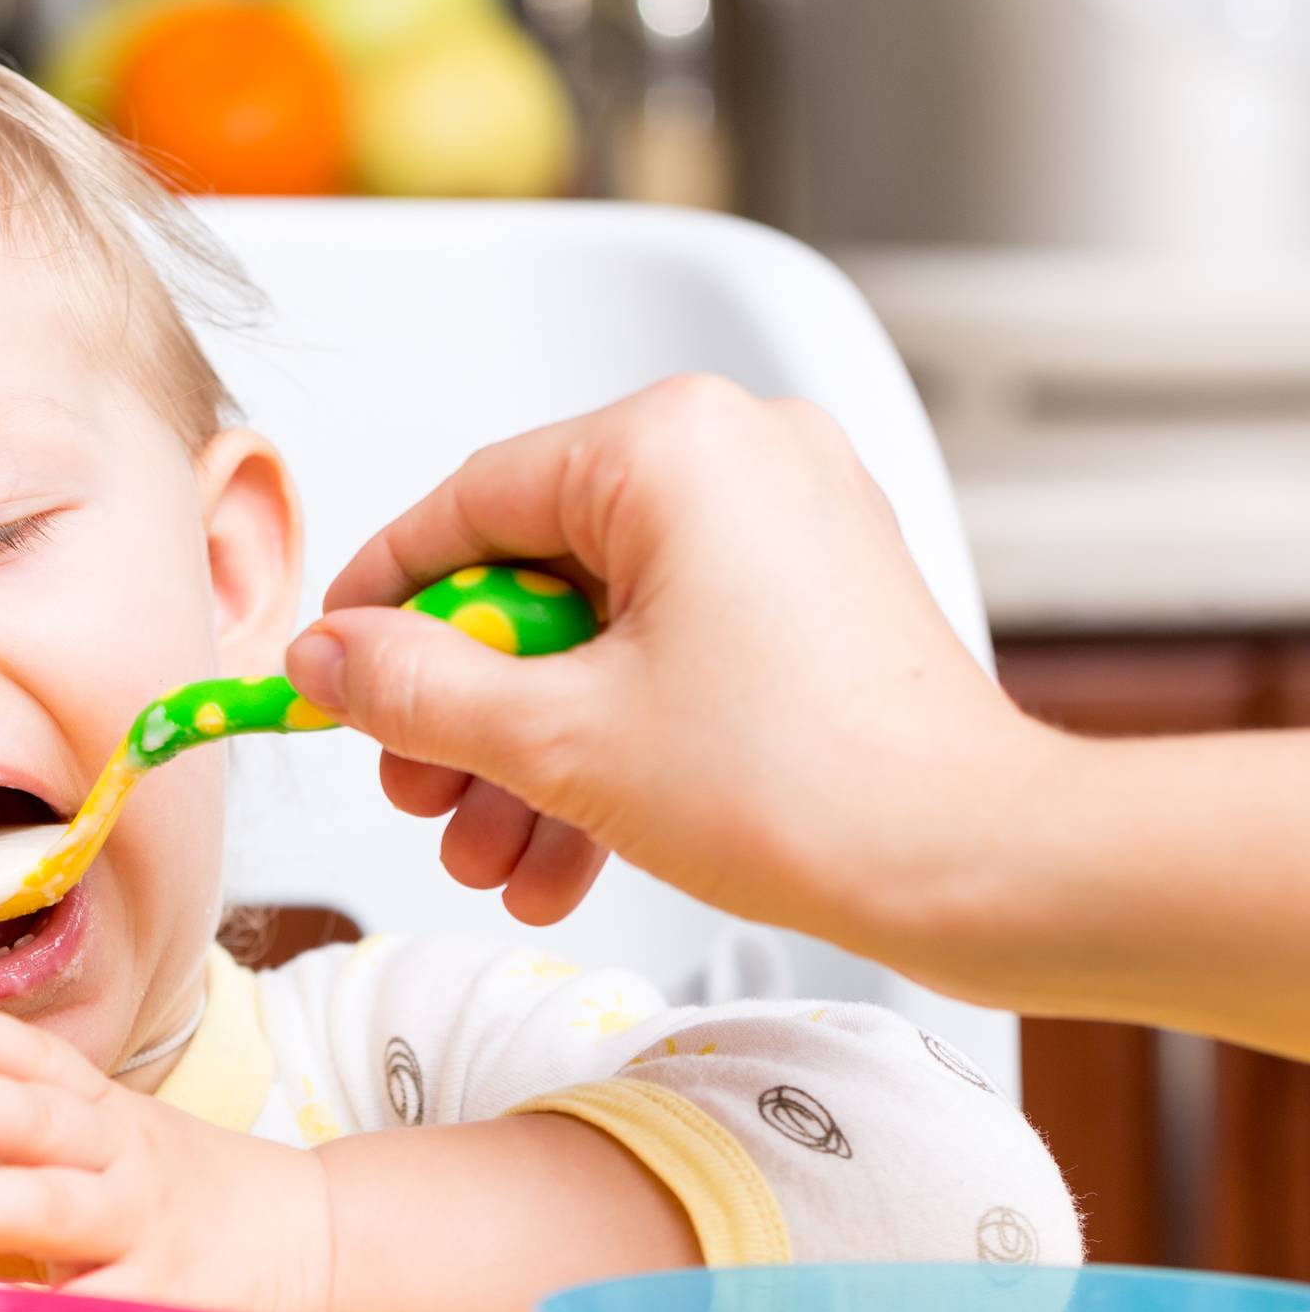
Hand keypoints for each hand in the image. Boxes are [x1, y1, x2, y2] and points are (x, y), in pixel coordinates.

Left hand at [0, 1004, 331, 1311]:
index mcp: (109, 1116)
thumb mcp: (108, 1162)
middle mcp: (124, 1163)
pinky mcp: (165, 1309)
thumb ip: (10, 1188)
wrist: (319, 1241)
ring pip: (59, 1213)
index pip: (45, 1065)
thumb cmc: (176, 1204)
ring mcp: (144, 1234)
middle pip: (47, 1125)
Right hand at [285, 377, 1054, 965]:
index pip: (469, 504)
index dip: (384, 602)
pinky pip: (673, 647)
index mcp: (670, 444)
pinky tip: (566, 855)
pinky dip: (616, 738)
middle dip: (467, 712)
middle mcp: (736, 454)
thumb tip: (328, 657)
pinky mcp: (814, 590)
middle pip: (534, 575)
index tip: (337, 671)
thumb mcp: (563, 740)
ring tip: (495, 858)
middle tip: (421, 792)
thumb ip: (418, 688)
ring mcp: (785, 521)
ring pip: (603, 628)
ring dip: (534, 751)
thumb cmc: (816, 788)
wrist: (984, 867)